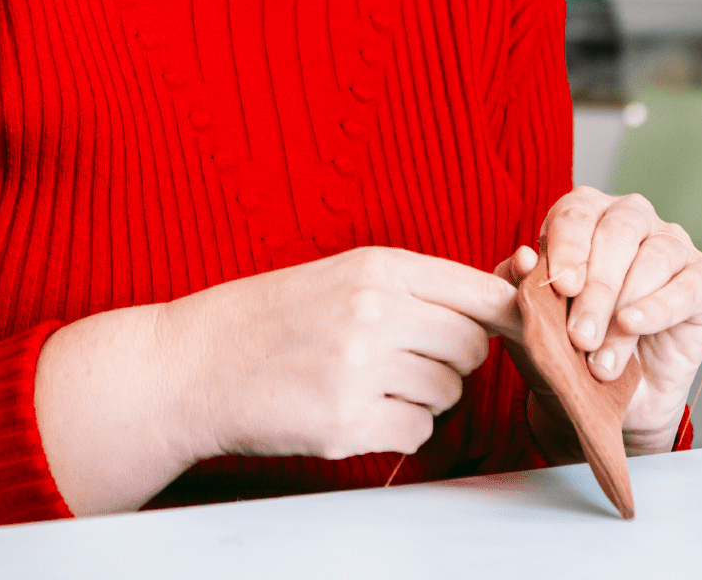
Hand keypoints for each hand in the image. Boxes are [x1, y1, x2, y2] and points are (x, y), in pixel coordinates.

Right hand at [36, 246, 516, 514]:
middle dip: (453, 360)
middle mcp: (374, 314)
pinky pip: (416, 432)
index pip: (481, 293)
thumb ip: (414, 285)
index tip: (504, 327)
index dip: (502, 315)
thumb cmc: (268, 319)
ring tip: (369, 382)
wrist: (194, 365)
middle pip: (472, 347)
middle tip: (409, 359)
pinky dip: (398, 429)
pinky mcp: (345, 425)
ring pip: (447, 393)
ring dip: (422, 395)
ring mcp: (360, 371)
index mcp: (377, 268)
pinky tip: (356, 411)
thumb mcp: (340, 276)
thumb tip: (508, 287)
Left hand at [495, 187, 701, 456]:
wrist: (608, 401)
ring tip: (602, 360)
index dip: (569, 247)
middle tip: (580, 337)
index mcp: (584, 216)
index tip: (562, 286)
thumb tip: (523, 258)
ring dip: (623, 309)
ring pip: (653, 258)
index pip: (577, 212)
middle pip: (617, 233)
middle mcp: (632, 220)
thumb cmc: (566, 347)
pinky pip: (688, 285)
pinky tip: (636, 325)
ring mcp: (673, 246)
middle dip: (597, 288)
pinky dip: (660, 307)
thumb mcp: (529, 322)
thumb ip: (515, 290)